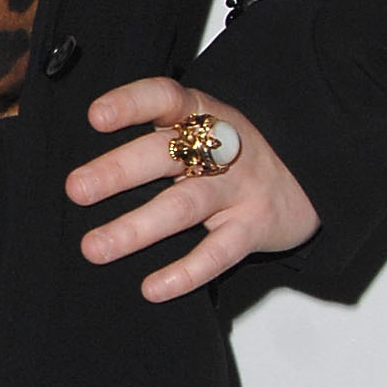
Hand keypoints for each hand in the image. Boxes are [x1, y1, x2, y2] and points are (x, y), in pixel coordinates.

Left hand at [64, 75, 318, 301]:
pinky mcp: (255, 227)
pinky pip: (219, 252)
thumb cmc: (231, 154)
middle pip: (166, 154)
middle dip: (119, 170)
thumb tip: (84, 167)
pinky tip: (153, 288)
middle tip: (76, 189)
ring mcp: (240, 187)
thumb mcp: (199, 129)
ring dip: (137, 227)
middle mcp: (219, 147)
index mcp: (200, 114)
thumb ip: (153, 136)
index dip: (132, 103)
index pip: (165, 98)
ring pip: (184, 205)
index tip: (96, 117)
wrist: (310, 176)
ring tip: (94, 247)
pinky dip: (186, 272)